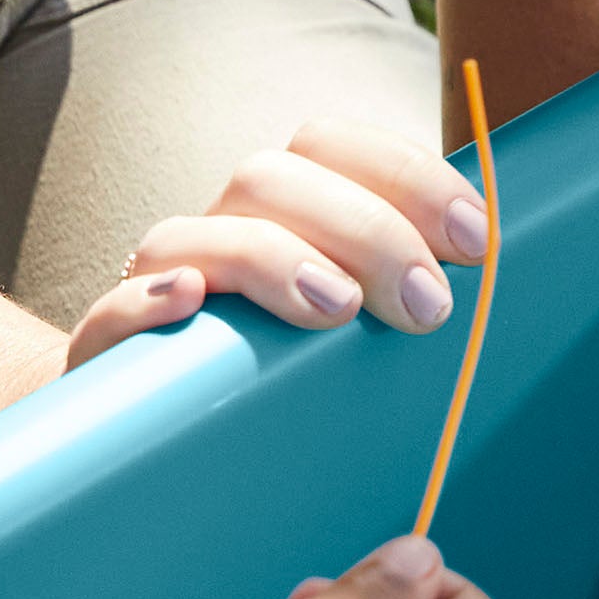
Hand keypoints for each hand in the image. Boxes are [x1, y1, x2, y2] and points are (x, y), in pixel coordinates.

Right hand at [71, 119, 492, 362]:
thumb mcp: (361, 332)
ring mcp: (155, 284)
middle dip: (364, 229)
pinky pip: (110, 310)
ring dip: (273, 259)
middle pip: (272, 178)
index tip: (475, 241)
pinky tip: (189, 301)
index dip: (410, 176)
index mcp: (285, 210)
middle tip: (427, 306)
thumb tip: (494, 266)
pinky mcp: (105, 351)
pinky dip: (146, 299)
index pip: (334, 145)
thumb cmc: (291, 383)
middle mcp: (218, 229)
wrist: (164, 453)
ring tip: (338, 310)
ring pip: (194, 232)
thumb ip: (410, 289)